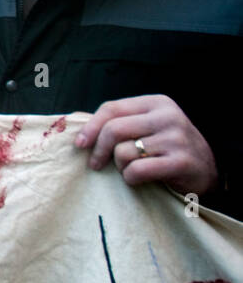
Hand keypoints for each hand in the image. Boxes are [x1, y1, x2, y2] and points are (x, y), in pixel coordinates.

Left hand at [75, 95, 216, 196]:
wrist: (207, 170)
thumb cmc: (166, 148)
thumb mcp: (146, 127)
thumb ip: (119, 122)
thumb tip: (77, 123)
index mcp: (156, 103)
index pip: (112, 108)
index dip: (90, 127)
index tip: (79, 144)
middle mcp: (167, 117)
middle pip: (113, 129)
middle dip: (98, 150)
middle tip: (96, 164)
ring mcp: (176, 138)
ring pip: (123, 152)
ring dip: (120, 167)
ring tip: (130, 170)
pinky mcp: (181, 162)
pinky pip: (137, 170)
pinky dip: (130, 178)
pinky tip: (138, 179)